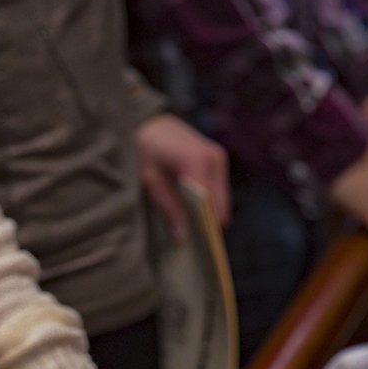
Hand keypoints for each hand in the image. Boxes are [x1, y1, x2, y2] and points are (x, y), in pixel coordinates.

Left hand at [135, 113, 230, 240]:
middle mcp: (213, 158)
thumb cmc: (146, 150)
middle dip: (208, 221)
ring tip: (191, 221)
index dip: (205, 225)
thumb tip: (182, 237)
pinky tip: (193, 206)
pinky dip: (209, 200)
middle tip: (193, 237)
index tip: (199, 246)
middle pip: (219, 203)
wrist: (151, 122)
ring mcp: (218, 157)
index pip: (208, 203)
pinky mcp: (218, 158)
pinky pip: (218, 188)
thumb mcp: (151, 181)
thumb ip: (169, 208)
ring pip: (221, 197)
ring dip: (208, 211)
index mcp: (196, 161)